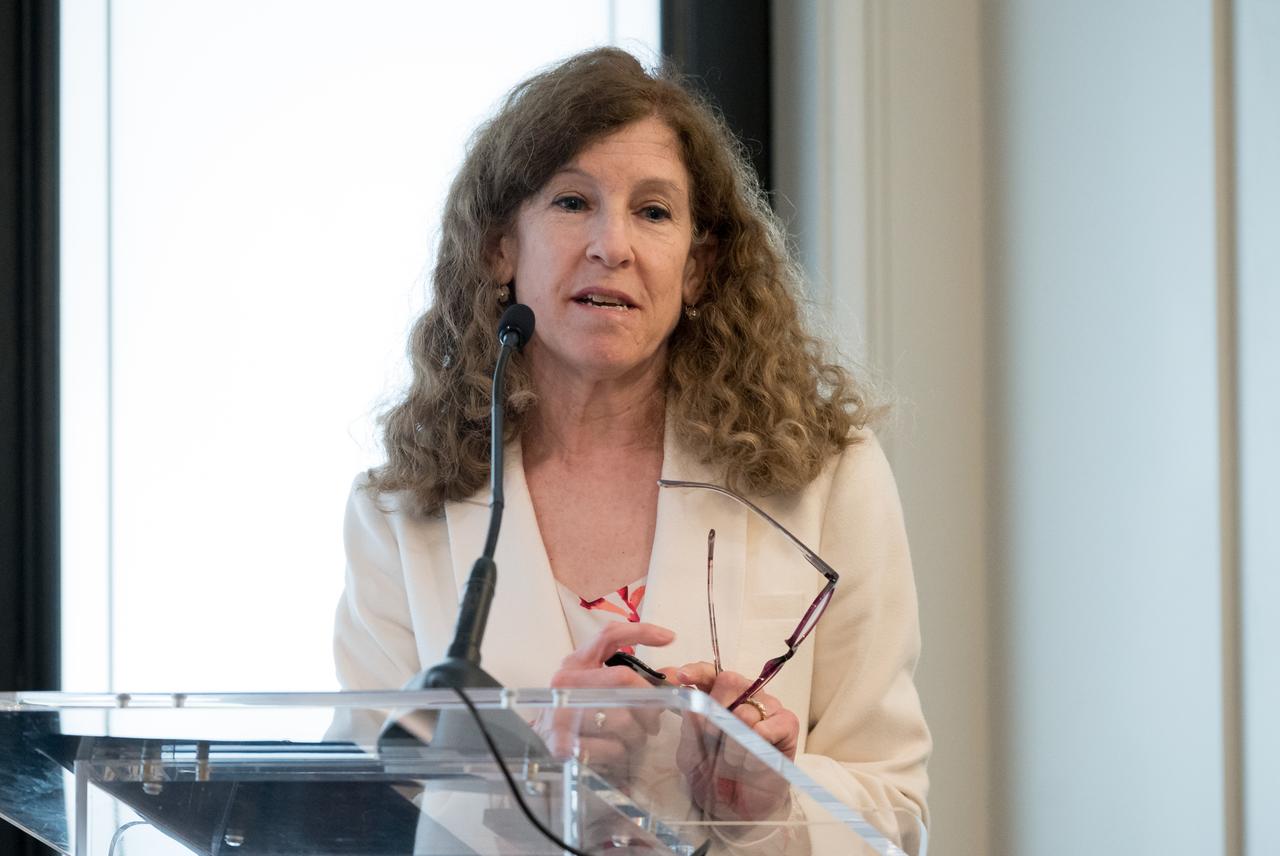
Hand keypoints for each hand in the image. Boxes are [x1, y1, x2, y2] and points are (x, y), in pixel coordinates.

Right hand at [535, 622, 674, 780]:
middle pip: (624, 679)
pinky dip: (623, 752)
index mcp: (576, 663)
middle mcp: (566, 682)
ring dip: (639, 733)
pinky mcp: (563, 744)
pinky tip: (617, 751)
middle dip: (649, 700)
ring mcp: (562, 713)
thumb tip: (674, 674)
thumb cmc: (579, 710)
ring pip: (624, 719)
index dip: (642, 631)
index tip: (669, 638)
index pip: (609, 635)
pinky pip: (613, 748)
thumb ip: (635, 678)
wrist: (544, 742)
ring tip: (634, 737)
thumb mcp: (599, 686)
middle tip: (655, 717)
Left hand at [669, 661, 798, 820]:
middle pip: (730, 680)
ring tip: (731, 761)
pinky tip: (750, 761)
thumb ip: (689, 728)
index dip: (696, 671)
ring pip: (746, 710)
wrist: (738, 807)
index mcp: (719, 697)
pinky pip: (768, 726)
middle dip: (714, 709)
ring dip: (732, 742)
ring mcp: (768, 708)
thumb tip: (689, 701)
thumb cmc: (713, 776)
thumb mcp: (691, 755)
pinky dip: (754, 746)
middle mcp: (745, 696)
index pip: (710, 673)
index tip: (681, 677)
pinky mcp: (787, 724)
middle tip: (710, 736)